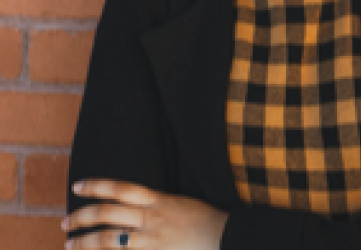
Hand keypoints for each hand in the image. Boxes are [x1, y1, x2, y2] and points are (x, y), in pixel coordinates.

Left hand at [62, 179, 228, 248]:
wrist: (226, 237)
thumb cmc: (204, 220)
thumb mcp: (180, 203)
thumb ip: (156, 203)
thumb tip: (131, 206)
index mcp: (159, 199)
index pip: (122, 188)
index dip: (97, 185)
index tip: (77, 186)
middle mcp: (152, 217)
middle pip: (109, 213)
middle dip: (82, 217)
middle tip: (65, 223)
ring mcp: (152, 240)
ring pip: (110, 239)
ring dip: (86, 242)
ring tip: (70, 245)